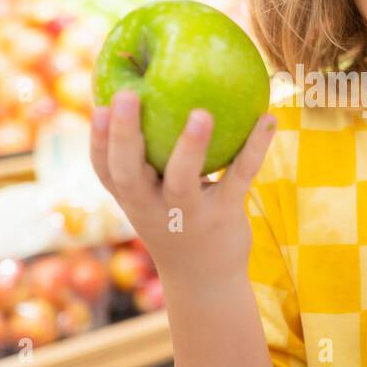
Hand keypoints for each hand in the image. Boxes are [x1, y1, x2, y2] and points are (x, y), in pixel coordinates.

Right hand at [89, 90, 276, 282]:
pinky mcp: (223, 216)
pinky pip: (239, 177)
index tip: (100, 104)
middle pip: (129, 172)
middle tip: (126, 95)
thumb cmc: (175, 221)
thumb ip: (149, 157)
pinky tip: (268, 118)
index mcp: (132, 198)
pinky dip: (254, 147)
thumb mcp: (153, 195)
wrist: (205, 280)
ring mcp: (187, 215)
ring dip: (190, 147)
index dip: (98, 138)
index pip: (105, 168)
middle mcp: (152, 208)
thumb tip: (155, 85)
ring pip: (182, 181)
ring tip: (201, 113)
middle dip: (124, 135)